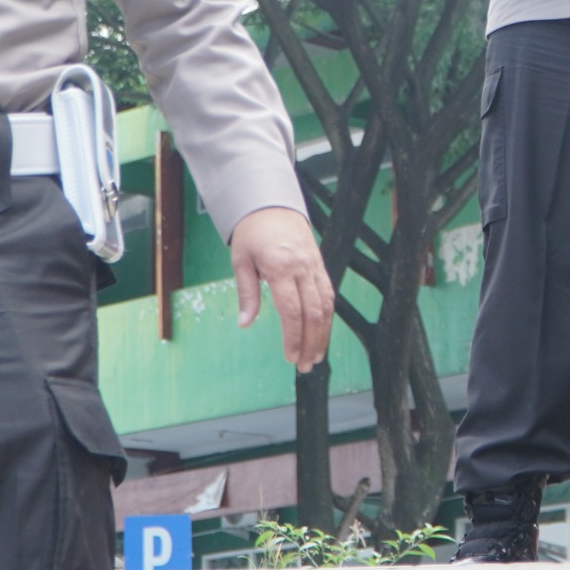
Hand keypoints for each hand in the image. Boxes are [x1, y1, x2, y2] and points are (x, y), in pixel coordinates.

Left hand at [230, 206, 333, 371]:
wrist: (271, 204)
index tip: (290, 356)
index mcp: (280, 268)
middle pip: (313, 312)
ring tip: (317, 356)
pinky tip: (323, 332)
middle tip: (305, 365)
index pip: (291, 310)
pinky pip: (329, 293)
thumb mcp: (241, 261)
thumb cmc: (253, 233)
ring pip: (326, 305)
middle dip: (311, 342)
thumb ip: (247, 294)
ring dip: (323, 333)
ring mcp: (314, 266)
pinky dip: (327, 316)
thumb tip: (245, 323)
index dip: (293, 337)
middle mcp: (302, 268)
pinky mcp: (320, 265)